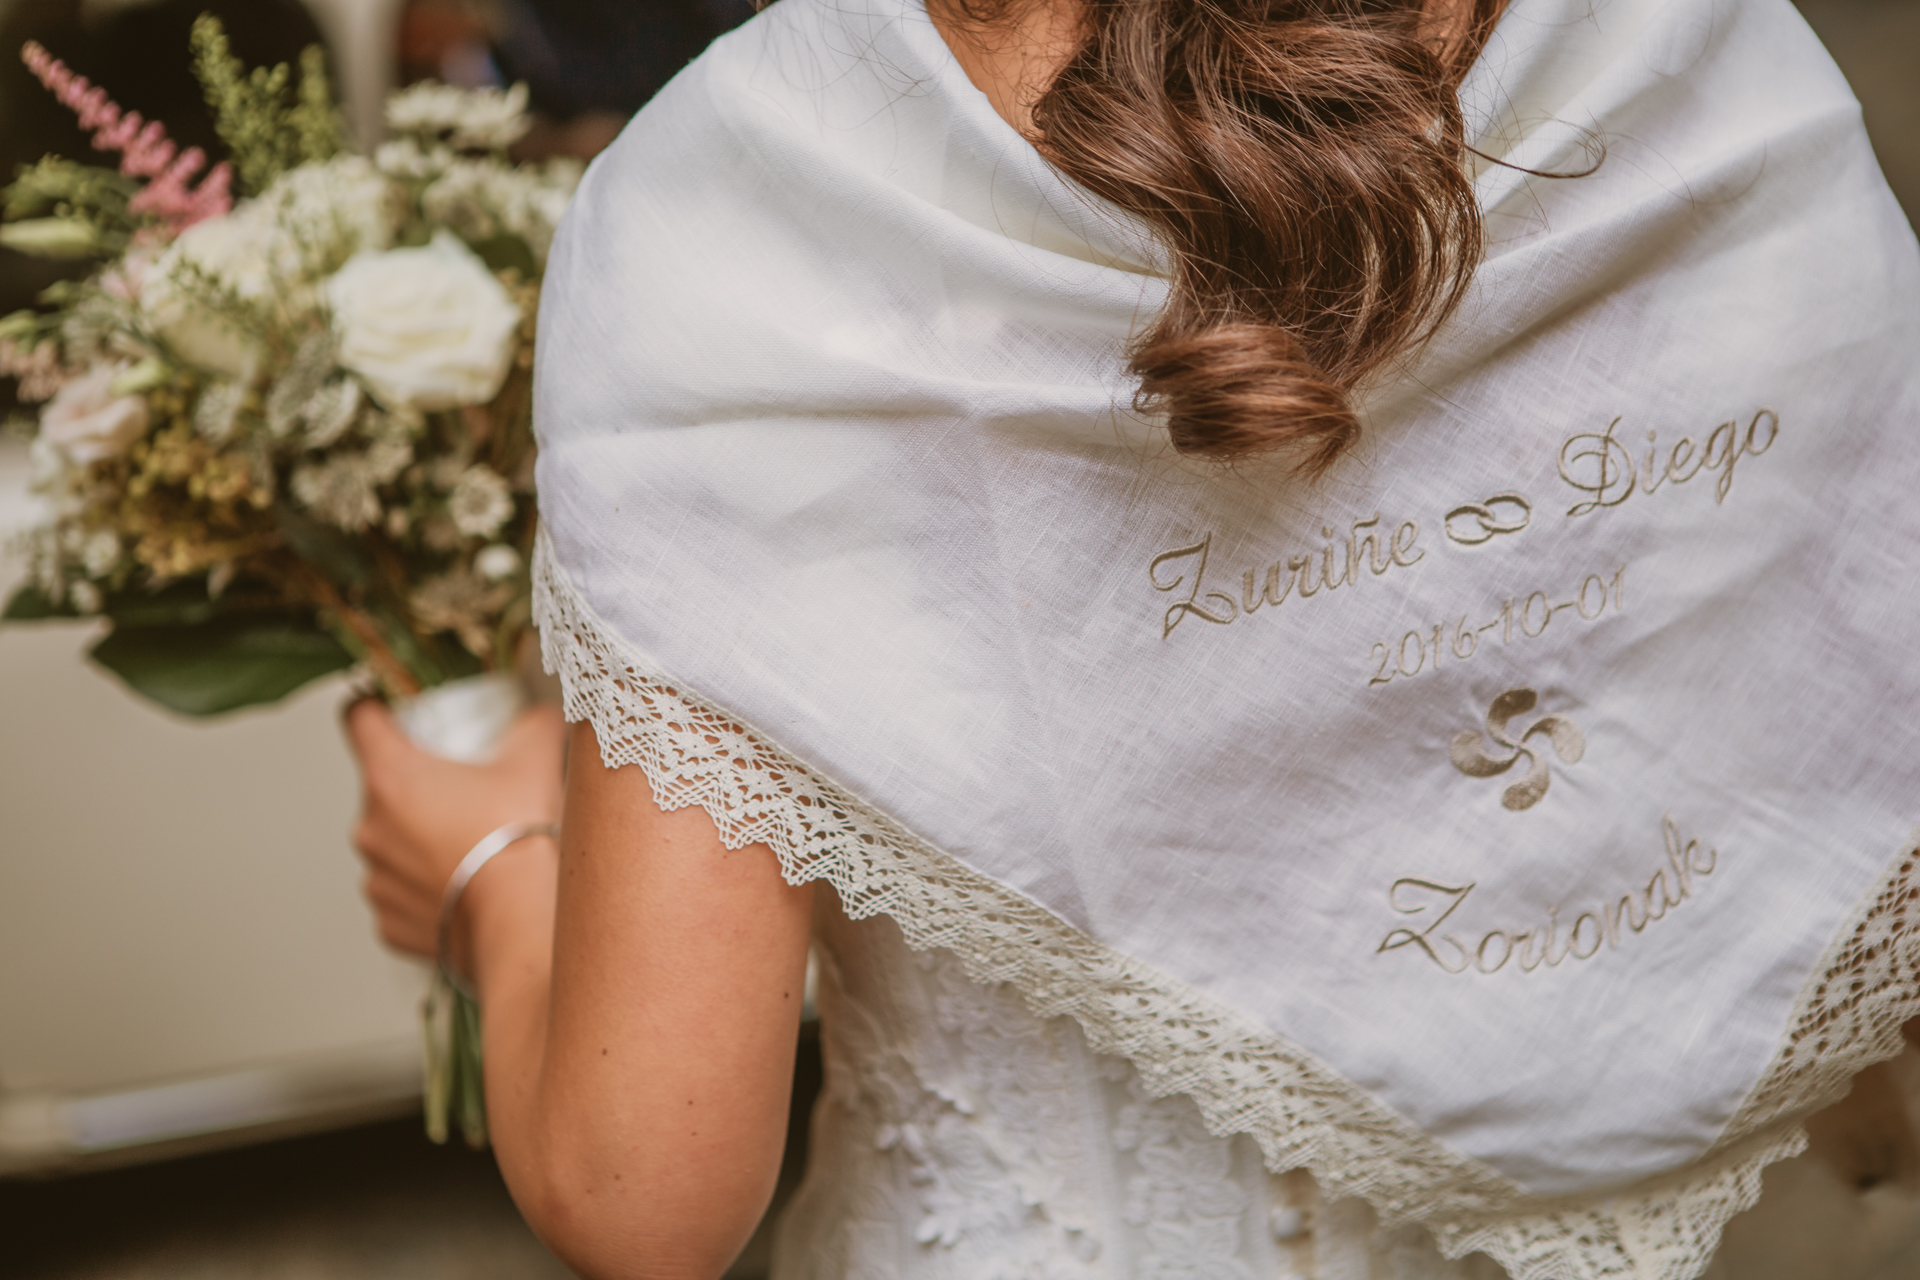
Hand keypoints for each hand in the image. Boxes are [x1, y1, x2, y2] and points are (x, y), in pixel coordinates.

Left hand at [343, 697, 566, 958]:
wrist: (521, 920)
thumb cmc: (519, 838)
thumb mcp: (535, 762)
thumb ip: (535, 724)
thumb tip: (541, 713)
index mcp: (391, 776)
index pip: (358, 719)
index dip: (374, 707)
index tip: (393, 710)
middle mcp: (370, 826)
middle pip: (381, 787)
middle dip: (417, 785)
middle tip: (464, 791)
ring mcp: (376, 878)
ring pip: (392, 844)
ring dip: (419, 840)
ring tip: (470, 847)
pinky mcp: (390, 922)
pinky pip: (402, 894)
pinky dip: (426, 889)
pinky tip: (464, 887)